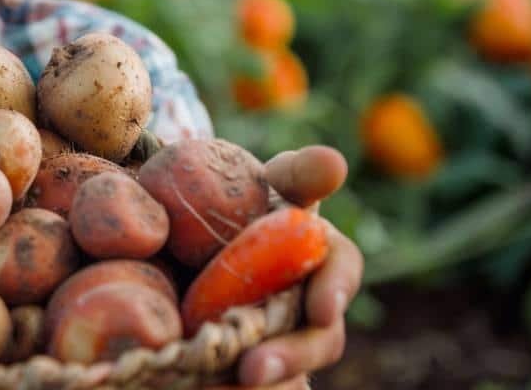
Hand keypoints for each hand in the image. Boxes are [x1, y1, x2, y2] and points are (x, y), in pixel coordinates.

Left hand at [210, 146, 362, 388]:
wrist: (189, 229)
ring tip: (235, 382)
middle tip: (254, 370)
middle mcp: (308, 302)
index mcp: (321, 254)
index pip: (341, 268)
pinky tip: (206, 386)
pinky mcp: (246, 356)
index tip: (321, 308)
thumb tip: (335, 164)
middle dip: (291, 356)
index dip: (336, 290)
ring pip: (289, 370)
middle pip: (318, 339)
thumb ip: (298, 174)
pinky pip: (249, 381)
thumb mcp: (265, 180)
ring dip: (266, 378)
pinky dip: (232, 386)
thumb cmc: (241, 197)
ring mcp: (280, 333)